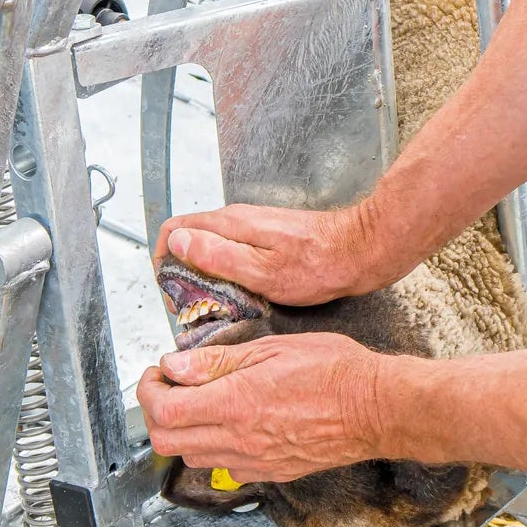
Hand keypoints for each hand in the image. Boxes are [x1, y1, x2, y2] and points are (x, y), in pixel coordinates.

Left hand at [138, 332, 389, 482]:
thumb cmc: (334, 371)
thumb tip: (175, 366)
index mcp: (236, 403)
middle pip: (168, 443)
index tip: (158, 374)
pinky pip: (225, 467)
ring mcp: (255, 461)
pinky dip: (214, 448)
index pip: (164, 411)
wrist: (376, 409)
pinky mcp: (271, 472)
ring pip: (193, 458)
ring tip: (200, 404)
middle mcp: (240, 439)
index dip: (149, 392)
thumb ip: (217, 361)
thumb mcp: (272, 348)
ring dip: (184, 432)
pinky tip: (230, 424)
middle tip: (171, 389)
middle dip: (158, 414)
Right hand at [155, 202, 390, 305]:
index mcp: (231, 224)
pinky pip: (233, 254)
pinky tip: (242, 296)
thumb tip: (178, 244)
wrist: (362, 252)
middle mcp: (238, 220)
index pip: (174, 229)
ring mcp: (253, 228)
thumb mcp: (262, 270)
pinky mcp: (268, 239)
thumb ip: (217, 256)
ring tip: (217, 305)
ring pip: (211, 249)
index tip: (173, 291)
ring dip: (205, 276)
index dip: (164, 261)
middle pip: (190, 241)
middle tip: (194, 306)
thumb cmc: (319, 265)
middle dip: (183, 273)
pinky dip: (227, 275)